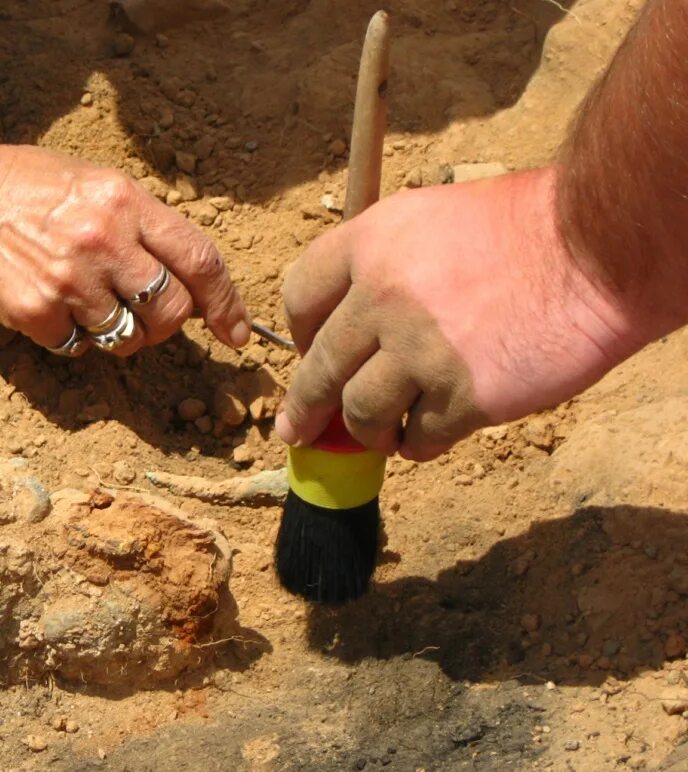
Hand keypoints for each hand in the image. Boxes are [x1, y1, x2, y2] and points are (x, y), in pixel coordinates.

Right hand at [0, 142, 250, 355]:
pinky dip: (75, 338)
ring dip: (119, 332)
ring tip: (87, 301)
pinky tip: (53, 306)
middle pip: (172, 311)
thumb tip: (190, 281)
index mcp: (125, 202)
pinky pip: (81, 348)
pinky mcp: (36, 313)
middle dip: (167, 323)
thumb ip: (144, 226)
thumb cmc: (28, 188)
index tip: (236, 332)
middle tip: (145, 315)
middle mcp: (103, 241)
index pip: (199, 260)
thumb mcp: (97, 184)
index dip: (226, 303)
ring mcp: (69, 281)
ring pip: (128, 337)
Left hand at [275, 167, 640, 460]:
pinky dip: (419, 443)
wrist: (599, 254)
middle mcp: (383, 297)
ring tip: (385, 434)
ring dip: (368, 431)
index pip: (300, 296)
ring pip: (360, 412)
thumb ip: (387, 264)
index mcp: (372, 244)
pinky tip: (429, 435)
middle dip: (304, 408)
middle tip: (297, 430)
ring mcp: (420, 351)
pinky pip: (418, 438)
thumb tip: (354, 320)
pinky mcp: (463, 397)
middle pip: (318, 367)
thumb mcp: (435, 217)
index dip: (299, 332)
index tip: (307, 351)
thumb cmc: (528, 228)